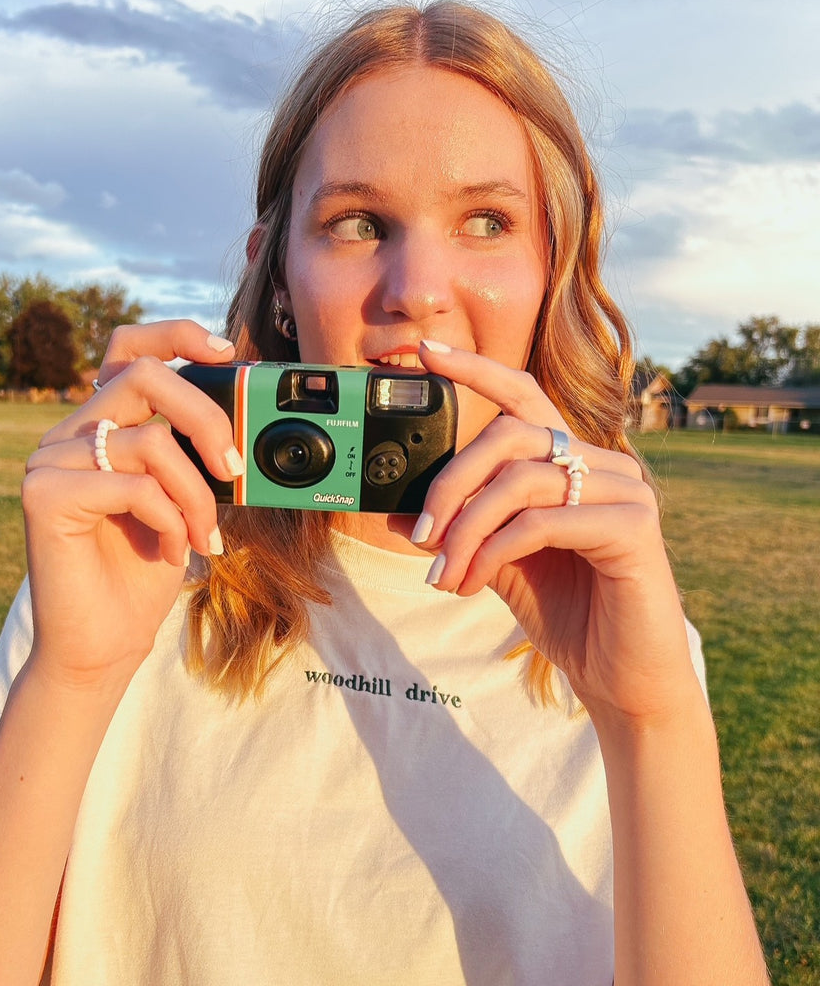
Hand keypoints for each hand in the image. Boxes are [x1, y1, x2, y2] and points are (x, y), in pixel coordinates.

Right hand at [20, 320, 240, 692]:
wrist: (104, 643)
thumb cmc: (143, 571)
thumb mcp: (182, 501)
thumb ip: (192, 456)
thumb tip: (241, 425)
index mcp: (100, 425)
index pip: (126, 350)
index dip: (175, 335)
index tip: (226, 351)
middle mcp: (69, 434)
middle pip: (143, 376)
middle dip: (204, 415)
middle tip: (232, 466)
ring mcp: (50, 461)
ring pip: (151, 442)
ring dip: (195, 495)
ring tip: (203, 537)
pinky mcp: (43, 495)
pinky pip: (133, 486)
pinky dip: (169, 520)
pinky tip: (171, 551)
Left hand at [406, 341, 695, 723]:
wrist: (619, 677)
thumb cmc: (564, 612)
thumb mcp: (494, 562)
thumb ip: (458, 530)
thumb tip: (396, 510)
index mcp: (569, 462)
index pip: (522, 396)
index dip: (476, 370)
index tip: (426, 353)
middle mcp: (601, 463)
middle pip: (509, 435)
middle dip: (450, 483)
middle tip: (420, 534)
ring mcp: (625, 489)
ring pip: (520, 480)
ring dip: (466, 530)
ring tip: (444, 574)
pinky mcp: (634, 526)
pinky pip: (542, 520)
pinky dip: (494, 550)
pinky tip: (474, 582)